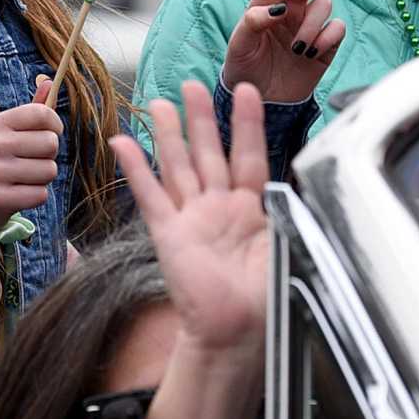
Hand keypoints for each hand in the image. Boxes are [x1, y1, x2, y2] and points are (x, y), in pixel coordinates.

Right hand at [0, 75, 61, 230]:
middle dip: (48, 155)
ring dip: (42, 177)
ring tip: (24, 177)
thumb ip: (31, 110)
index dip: (55, 124)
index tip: (50, 133)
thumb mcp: (8, 131)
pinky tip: (20, 193)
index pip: (43, 113)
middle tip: (31, 160)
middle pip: (51, 143)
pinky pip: (40, 194)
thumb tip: (50, 82)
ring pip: (50, 171)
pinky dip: (36, 196)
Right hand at [111, 79, 270, 418]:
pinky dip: (136, 168)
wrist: (237, 333)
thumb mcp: (288, 246)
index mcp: (253, 210)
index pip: (250, 155)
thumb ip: (287, 211)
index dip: (248, 123)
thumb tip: (296, 181)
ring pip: (178, 165)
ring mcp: (192, 219)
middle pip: (209, 152)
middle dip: (201, 117)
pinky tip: (122, 142)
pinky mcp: (168, 234)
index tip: (246, 90)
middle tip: (191, 85)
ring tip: (156, 102)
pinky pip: (150, 194)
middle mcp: (220, 209)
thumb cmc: (266, 300)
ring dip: (167, 134)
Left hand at [221, 0, 345, 103]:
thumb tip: (279, 9)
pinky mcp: (325, 45)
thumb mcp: (239, 45)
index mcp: (266, 5)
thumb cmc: (245, 68)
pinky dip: (328, 37)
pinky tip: (311, 53)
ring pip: (323, 5)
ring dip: (312, 22)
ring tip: (297, 47)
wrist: (261, 100)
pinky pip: (337, 28)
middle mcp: (290, 11)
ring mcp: (308, 27)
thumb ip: (253, 22)